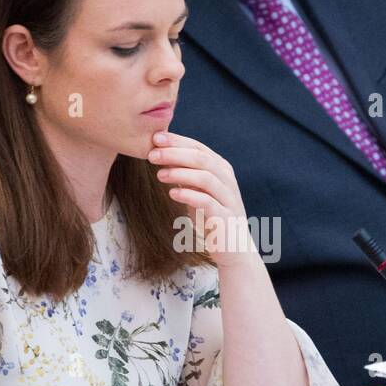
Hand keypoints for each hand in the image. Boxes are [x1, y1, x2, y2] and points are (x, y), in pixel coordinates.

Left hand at [148, 131, 256, 267]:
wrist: (233, 247)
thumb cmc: (211, 216)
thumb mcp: (197, 191)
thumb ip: (184, 173)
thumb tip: (160, 154)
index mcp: (220, 169)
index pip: (198, 147)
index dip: (177, 141)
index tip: (154, 138)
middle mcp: (227, 180)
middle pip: (201, 158)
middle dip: (175, 154)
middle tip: (151, 154)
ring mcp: (228, 198)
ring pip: (206, 177)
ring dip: (180, 173)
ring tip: (159, 174)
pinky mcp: (225, 218)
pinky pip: (208, 202)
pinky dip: (189, 195)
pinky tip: (172, 194)